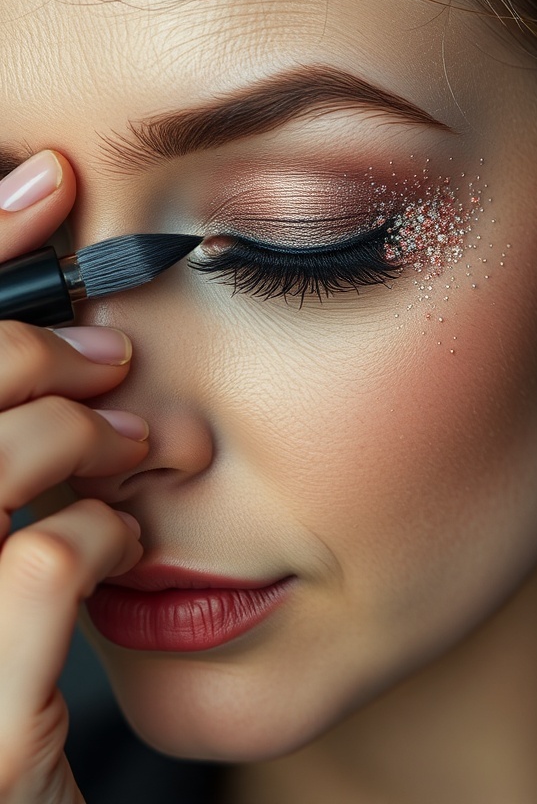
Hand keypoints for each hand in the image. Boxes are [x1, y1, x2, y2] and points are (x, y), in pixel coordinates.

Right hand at [0, 151, 148, 803]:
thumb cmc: (5, 647)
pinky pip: (43, 559)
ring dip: (85, 440)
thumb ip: (4, 426)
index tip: (47, 183)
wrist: (10, 798)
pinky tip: (121, 548)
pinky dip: (101, 536)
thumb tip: (59, 285)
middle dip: (42, 351)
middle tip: (112, 366)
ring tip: (134, 457)